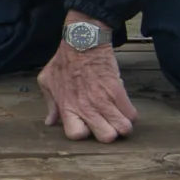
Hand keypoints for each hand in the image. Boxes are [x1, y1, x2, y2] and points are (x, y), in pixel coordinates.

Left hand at [37, 16, 137, 142]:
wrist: (83, 42)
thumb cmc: (63, 61)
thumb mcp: (47, 81)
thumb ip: (50, 104)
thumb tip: (50, 121)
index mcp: (67, 107)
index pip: (76, 135)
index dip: (83, 133)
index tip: (86, 126)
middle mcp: (86, 108)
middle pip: (106, 137)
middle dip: (109, 133)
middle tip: (107, 123)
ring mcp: (104, 101)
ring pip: (123, 129)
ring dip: (122, 126)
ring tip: (118, 118)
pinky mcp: (118, 91)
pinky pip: (132, 114)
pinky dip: (130, 114)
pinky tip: (124, 108)